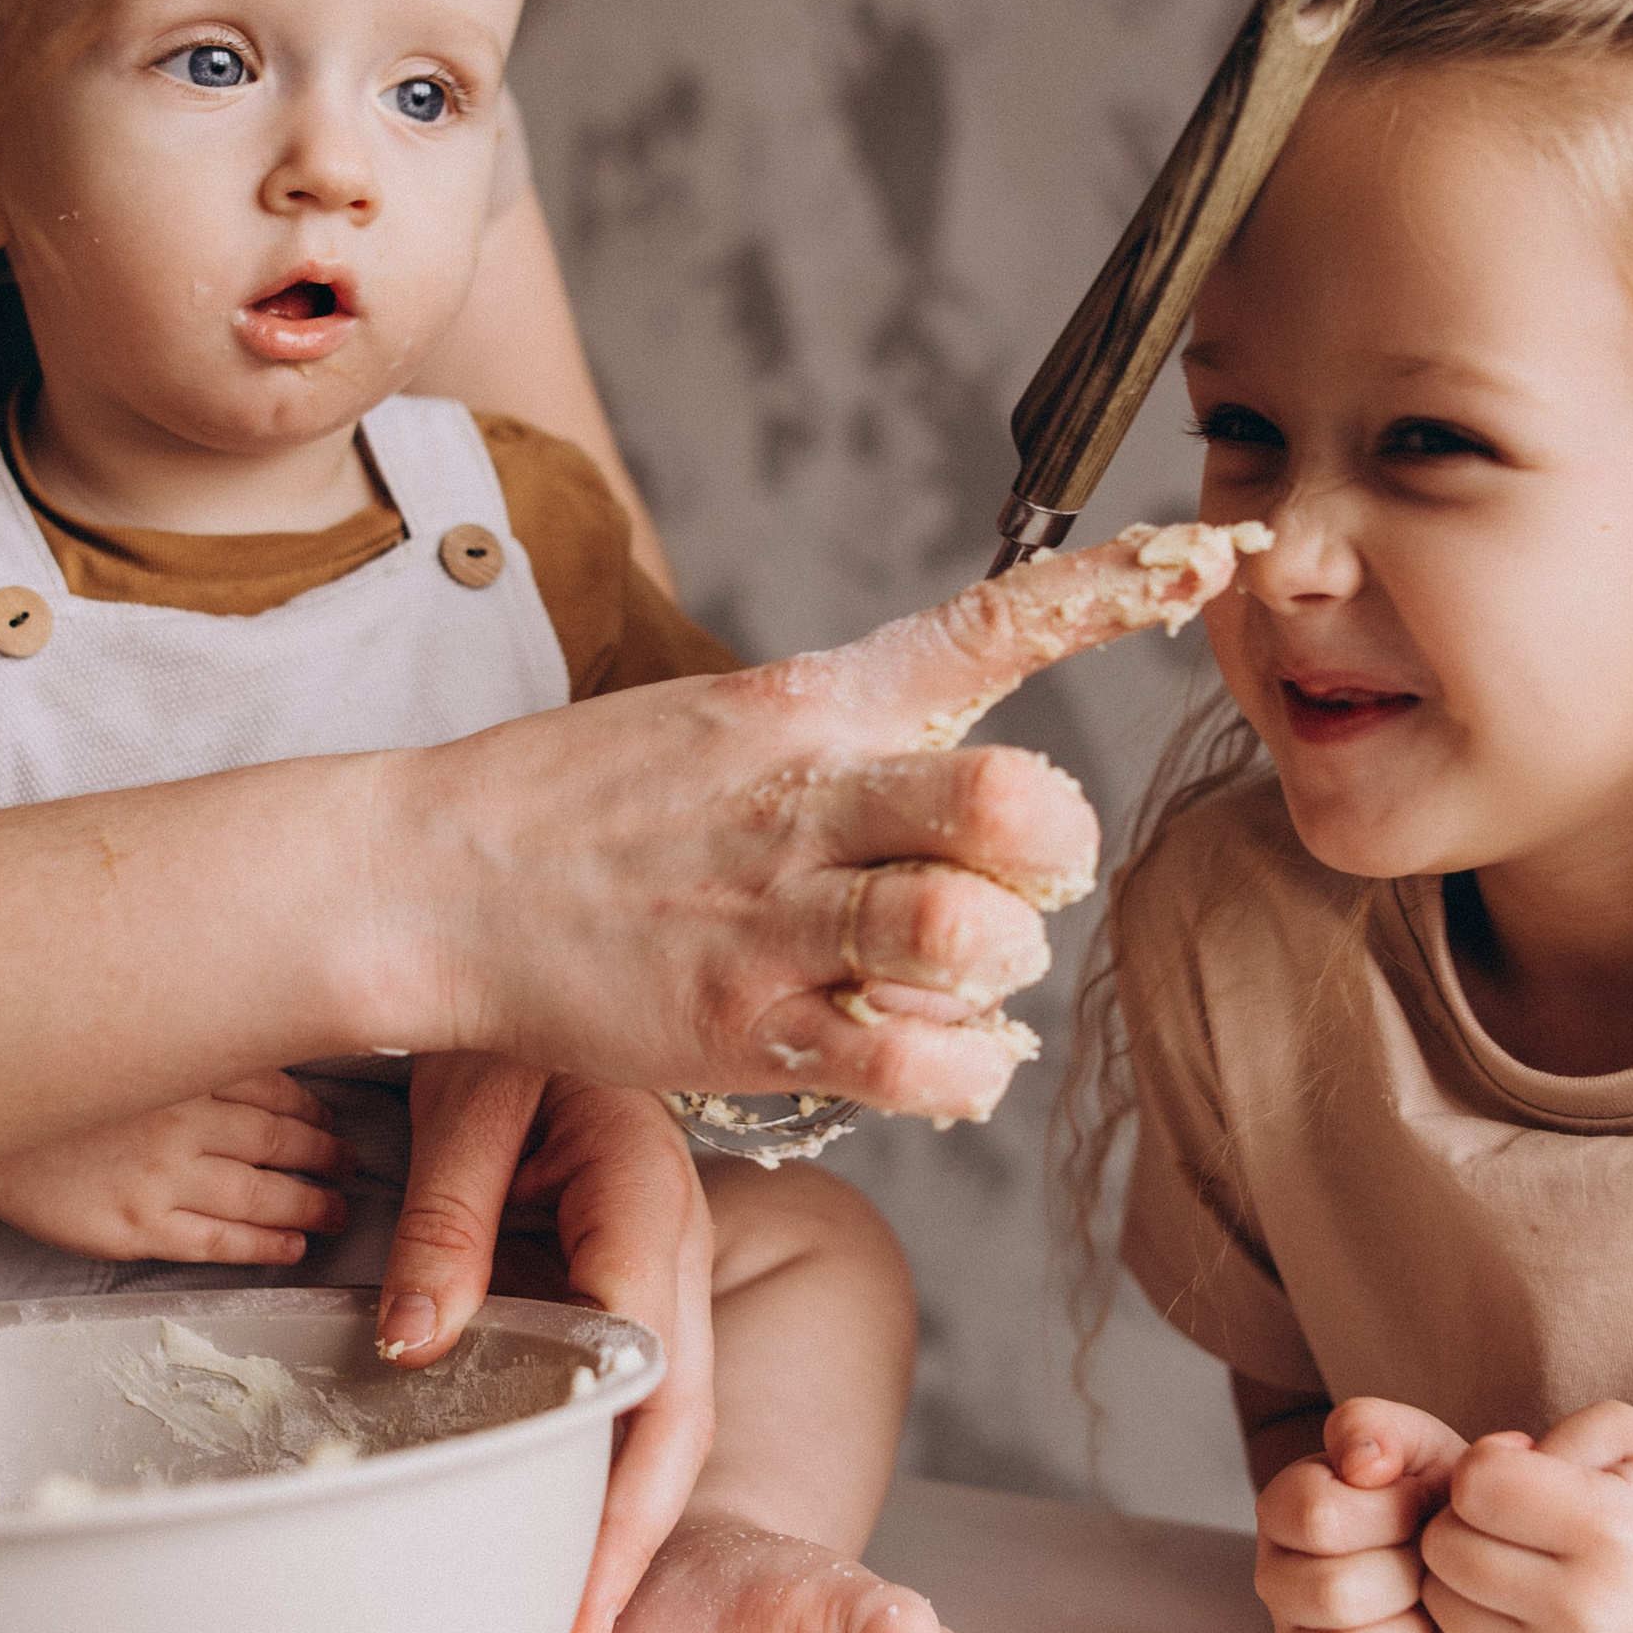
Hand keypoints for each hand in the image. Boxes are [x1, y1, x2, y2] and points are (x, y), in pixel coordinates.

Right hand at [0, 1071, 351, 1263]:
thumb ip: (191, 1048)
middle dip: (326, 1157)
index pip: (277, 1090)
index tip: (336, 1120)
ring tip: (336, 1209)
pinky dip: (265, 1242)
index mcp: (184, 1071)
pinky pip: (219, 1239)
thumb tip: (264, 1030)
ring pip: (262, 1193)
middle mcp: (182, 1121)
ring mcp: (162, 1177)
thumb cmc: (57, 1093)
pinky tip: (292, 1244)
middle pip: (282, 1142)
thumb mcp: (132, 1048)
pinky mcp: (138, 1227)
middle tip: (350, 1165)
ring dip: (311, 1203)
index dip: (316, 1110)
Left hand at [375, 1064, 713, 1632]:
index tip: (572, 1591)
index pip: (650, 1364)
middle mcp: (676, 1245)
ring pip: (667, 1419)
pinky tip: (558, 1545)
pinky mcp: (634, 1282)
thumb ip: (447, 1216)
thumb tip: (417, 1344)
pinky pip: (637, 1395)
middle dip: (629, 1548)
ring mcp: (666, 1269)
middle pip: (678, 1419)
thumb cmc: (499, 1015)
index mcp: (647, 1194)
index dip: (619, 1490)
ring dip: (621, 1531)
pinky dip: (606, 1479)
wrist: (530, 950)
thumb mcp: (465, 1096)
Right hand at [396, 526, 1251, 1124]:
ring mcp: (778, 916)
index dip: (1113, 593)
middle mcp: (810, 796)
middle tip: (1019, 876)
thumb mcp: (719, 716)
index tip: (1206, 562)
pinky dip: (959, 1069)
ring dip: (998, 964)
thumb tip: (974, 777)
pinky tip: (928, 1051)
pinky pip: (915, 1059)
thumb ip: (848, 730)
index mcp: (812, 701)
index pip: (987, 624)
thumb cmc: (579, 803)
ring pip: (972, 935)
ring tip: (951, 973)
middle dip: (1053, 848)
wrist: (426, 879)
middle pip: (1014, 801)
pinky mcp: (747, 1025)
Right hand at [1254, 1397, 1483, 1632]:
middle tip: (1438, 1563)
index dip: (1392, 1512)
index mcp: (1284, 1511)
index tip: (1424, 1504)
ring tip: (1437, 1608)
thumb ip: (1379, 1428)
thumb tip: (1361, 1463)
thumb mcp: (1418, 1445)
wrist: (1477, 1563)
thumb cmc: (1438, 1504)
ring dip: (1415, 1632)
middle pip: (1333, 1593)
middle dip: (1410, 1575)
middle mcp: (1276, 1582)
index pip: (1318, 1516)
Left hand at [1418, 1402, 1632, 1632]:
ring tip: (1510, 1571)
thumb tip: (1494, 1465)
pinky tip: (1511, 1619)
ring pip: (1439, 1604)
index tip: (1515, 1480)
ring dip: (1460, 1580)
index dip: (1484, 1469)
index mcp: (1612, 1530)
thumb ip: (1561, 1432)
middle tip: (1506, 1529)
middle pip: (1446, 1547)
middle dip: (1463, 1525)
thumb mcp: (1631, 1442)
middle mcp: (1590, 1610)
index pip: (1479, 1484)